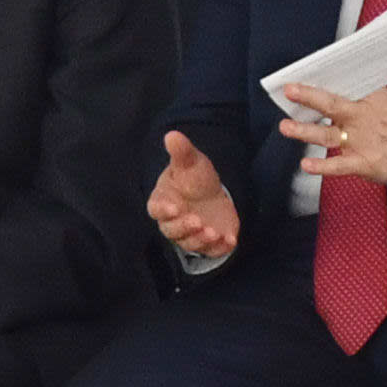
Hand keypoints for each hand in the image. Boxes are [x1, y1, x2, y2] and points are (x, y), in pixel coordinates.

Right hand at [146, 132, 240, 259]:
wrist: (212, 192)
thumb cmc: (194, 177)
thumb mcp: (190, 161)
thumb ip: (181, 152)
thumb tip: (171, 135)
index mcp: (163, 201)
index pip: (156, 209)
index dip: (163, 210)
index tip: (174, 207)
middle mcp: (173, 222)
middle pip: (172, 230)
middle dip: (185, 228)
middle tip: (197, 220)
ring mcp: (190, 235)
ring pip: (190, 243)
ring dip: (201, 240)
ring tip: (214, 232)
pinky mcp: (208, 243)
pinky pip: (211, 251)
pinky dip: (220, 249)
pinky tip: (230, 240)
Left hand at [278, 82, 386, 187]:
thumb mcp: (381, 100)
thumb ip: (360, 90)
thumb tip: (340, 73)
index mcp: (365, 100)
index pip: (338, 87)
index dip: (318, 81)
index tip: (299, 74)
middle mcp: (360, 118)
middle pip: (332, 104)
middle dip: (309, 97)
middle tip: (290, 91)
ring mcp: (359, 141)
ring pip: (328, 134)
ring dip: (305, 131)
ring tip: (286, 127)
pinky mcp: (362, 161)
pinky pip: (339, 165)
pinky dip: (322, 166)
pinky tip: (306, 165)